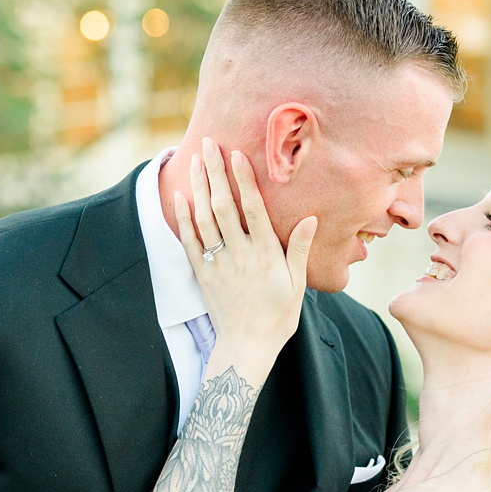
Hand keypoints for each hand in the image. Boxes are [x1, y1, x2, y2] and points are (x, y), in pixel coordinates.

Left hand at [177, 139, 315, 369]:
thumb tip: (310, 219)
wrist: (246, 347)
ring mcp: (218, 263)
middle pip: (223, 206)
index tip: (237, 155)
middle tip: (209, 144)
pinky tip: (181, 196)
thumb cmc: (278, 317)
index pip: (253, 209)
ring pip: (204, 218)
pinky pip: (190, 241)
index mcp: (265, 255)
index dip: (244, 181)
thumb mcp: (297, 285)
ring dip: (198, 187)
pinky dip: (183, 217)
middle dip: (215, 172)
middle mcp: (239, 254)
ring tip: (194, 160)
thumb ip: (298, 250)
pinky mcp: (202, 273)